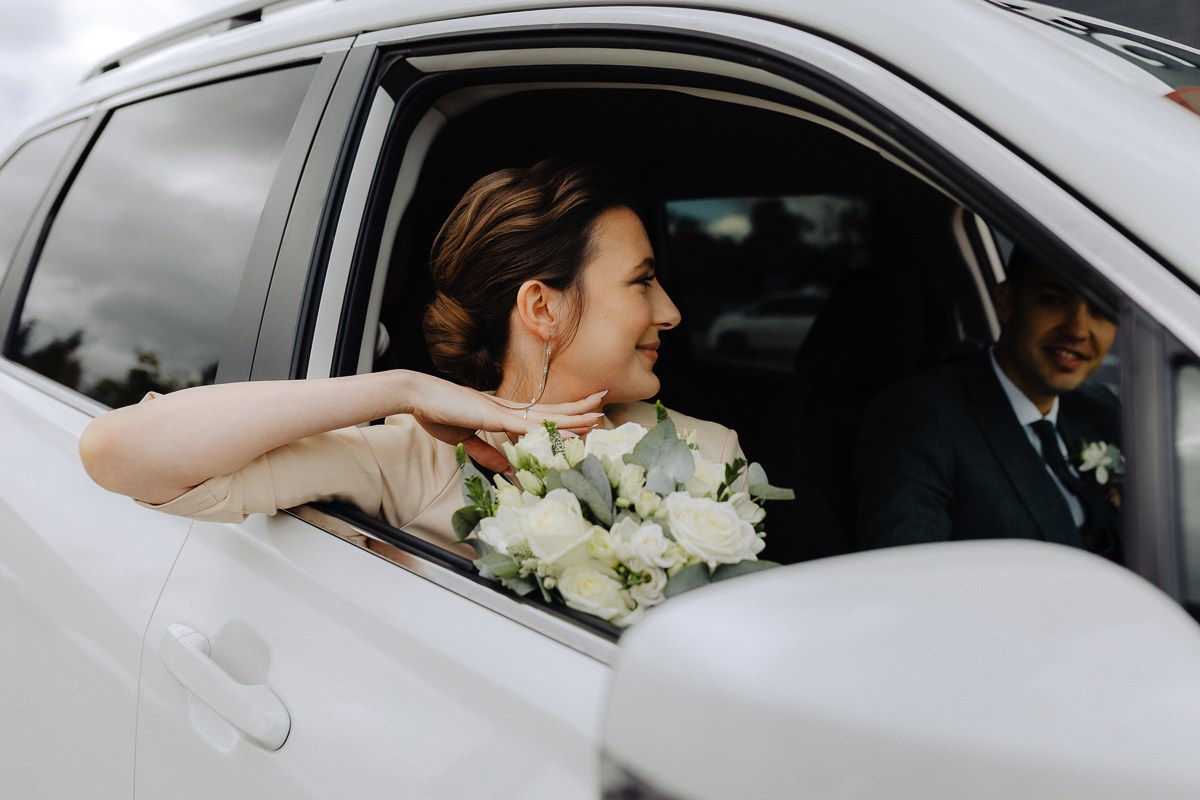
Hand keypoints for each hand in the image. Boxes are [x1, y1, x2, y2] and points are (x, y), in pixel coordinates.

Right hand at [402, 373, 605, 471]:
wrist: (419, 397)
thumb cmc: (438, 414)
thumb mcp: (464, 440)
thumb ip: (486, 454)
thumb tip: (506, 469)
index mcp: (501, 413)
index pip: (539, 415)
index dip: (562, 414)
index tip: (582, 414)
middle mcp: (507, 409)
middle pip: (551, 410)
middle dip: (578, 409)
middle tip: (603, 405)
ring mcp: (502, 410)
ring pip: (546, 415)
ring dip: (573, 416)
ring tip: (597, 414)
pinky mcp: (493, 415)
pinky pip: (528, 424)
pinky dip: (549, 427)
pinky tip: (567, 429)